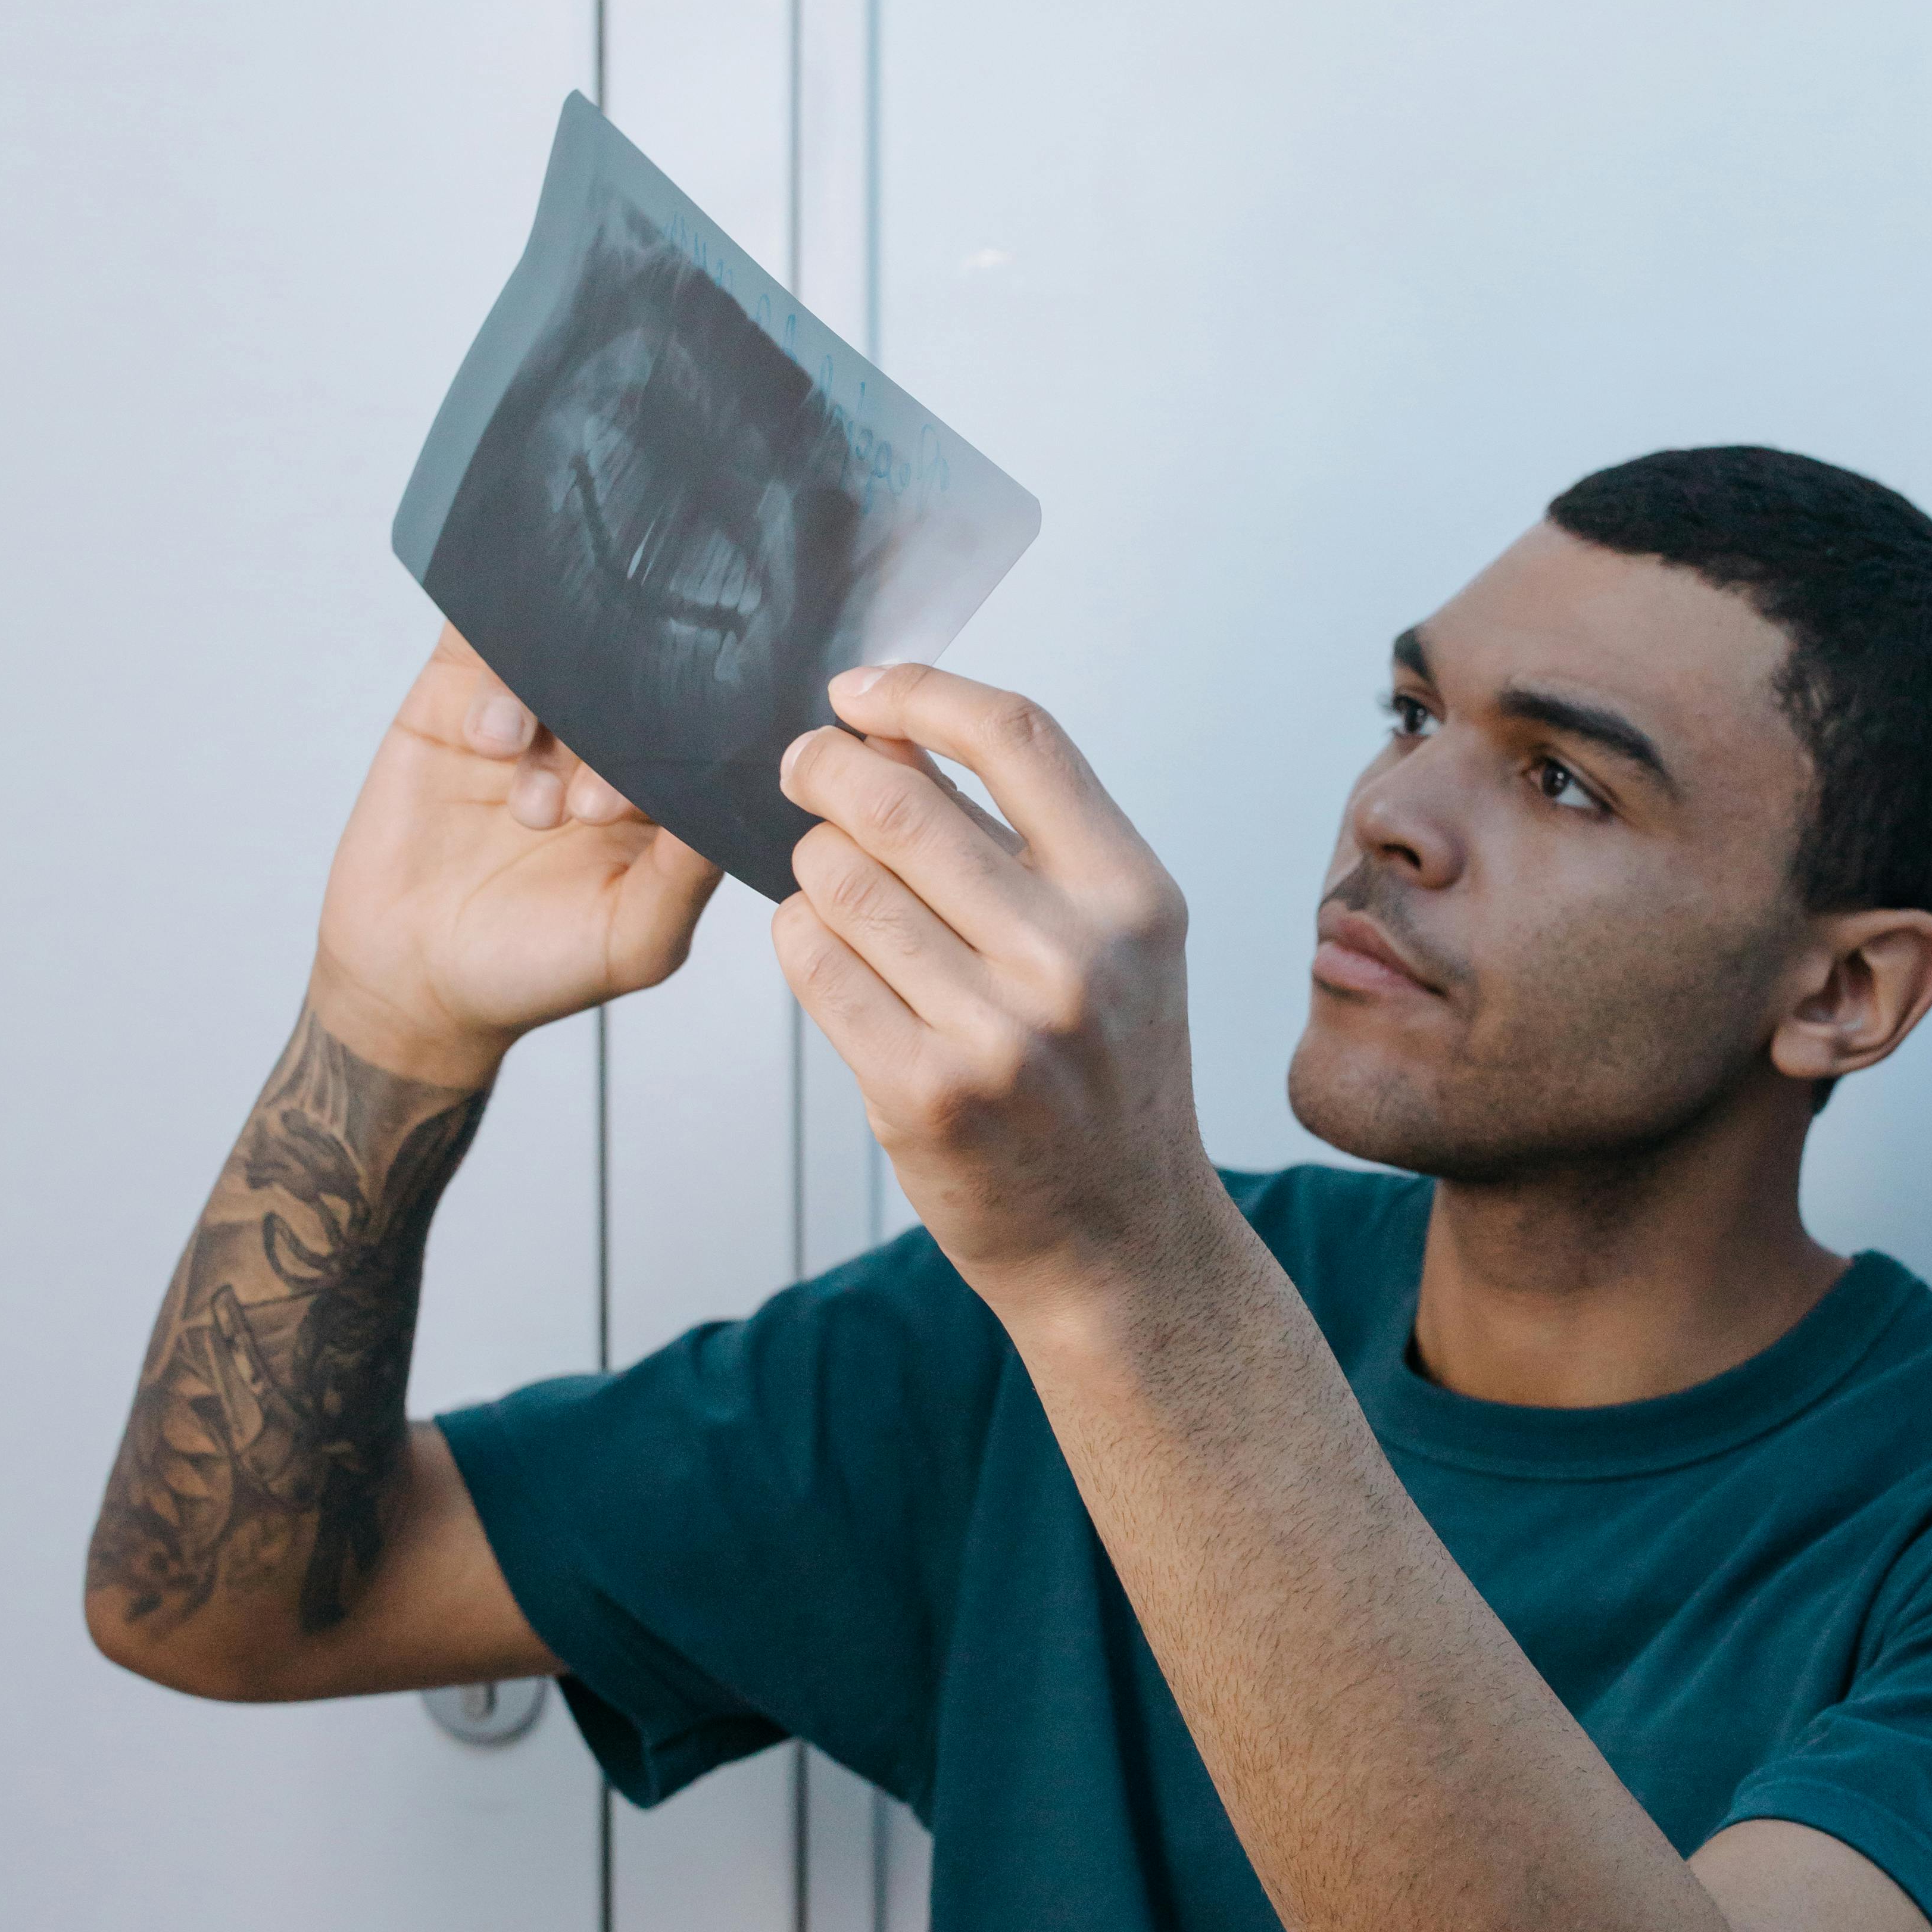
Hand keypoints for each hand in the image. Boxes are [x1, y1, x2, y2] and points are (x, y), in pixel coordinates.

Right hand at [313, 626, 721, 1085]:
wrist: (409, 977)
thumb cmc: (535, 967)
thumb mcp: (634, 940)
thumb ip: (687, 875)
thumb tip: (733, 803)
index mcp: (660, 791)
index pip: (696, 728)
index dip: (685, 744)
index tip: (648, 800)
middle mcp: (602, 742)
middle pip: (631, 680)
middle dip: (619, 734)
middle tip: (588, 811)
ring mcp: (532, 715)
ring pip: (560, 656)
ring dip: (553, 717)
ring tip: (531, 809)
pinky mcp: (459, 696)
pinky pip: (483, 641)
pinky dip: (495, 682)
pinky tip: (487, 741)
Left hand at [773, 666, 1218, 1311]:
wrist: (1119, 1240)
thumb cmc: (1104, 1074)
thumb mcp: (1111, 943)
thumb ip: (1020, 839)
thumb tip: (891, 730)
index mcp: (1133, 897)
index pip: (1016, 736)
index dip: (918, 692)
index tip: (858, 692)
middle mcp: (1073, 959)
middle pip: (899, 804)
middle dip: (824, 768)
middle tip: (798, 767)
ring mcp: (996, 1033)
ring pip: (838, 882)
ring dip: (811, 864)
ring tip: (830, 880)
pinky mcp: (920, 1094)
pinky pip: (813, 966)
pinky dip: (799, 938)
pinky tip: (822, 945)